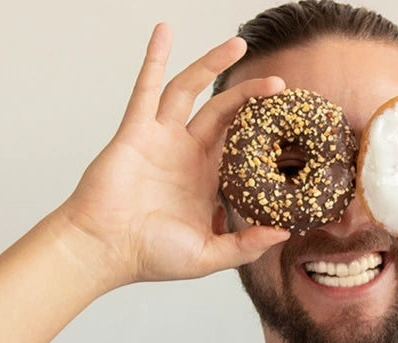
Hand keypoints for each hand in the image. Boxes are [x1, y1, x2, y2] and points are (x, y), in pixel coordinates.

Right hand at [58, 25, 289, 287]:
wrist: (106, 249)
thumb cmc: (150, 257)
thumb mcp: (208, 256)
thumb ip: (244, 246)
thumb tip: (283, 233)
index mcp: (206, 183)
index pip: (241, 151)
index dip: (265, 138)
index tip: (291, 127)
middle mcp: (186, 156)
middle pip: (224, 114)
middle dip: (251, 97)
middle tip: (280, 85)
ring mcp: (161, 139)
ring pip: (191, 91)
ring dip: (212, 65)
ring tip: (238, 43)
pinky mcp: (136, 130)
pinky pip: (147, 87)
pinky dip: (155, 58)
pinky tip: (164, 32)